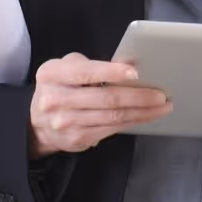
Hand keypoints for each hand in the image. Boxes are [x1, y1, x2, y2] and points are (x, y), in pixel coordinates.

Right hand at [28, 53, 172, 156]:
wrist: (38, 122)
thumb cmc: (61, 87)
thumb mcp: (66, 69)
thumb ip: (90, 65)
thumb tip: (128, 64)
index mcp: (52, 74)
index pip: (85, 72)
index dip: (111, 72)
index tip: (135, 72)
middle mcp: (55, 99)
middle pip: (105, 98)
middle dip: (138, 96)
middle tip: (161, 94)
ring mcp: (65, 122)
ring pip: (113, 116)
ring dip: (142, 111)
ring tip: (162, 106)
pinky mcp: (76, 138)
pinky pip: (112, 129)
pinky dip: (133, 121)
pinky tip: (147, 116)